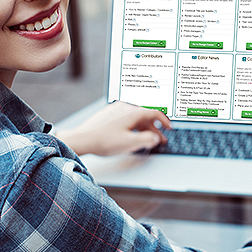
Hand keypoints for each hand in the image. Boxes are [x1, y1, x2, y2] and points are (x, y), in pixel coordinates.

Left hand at [56, 101, 171, 155]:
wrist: (82, 138)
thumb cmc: (104, 141)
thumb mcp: (130, 143)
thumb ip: (147, 140)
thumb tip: (155, 138)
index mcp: (133, 112)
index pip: (155, 113)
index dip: (164, 121)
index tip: (169, 128)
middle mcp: (125, 108)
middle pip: (145, 116)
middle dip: (155, 128)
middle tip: (160, 139)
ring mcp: (116, 110)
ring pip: (135, 118)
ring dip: (143, 128)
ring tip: (146, 140)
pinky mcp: (108, 115)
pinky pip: (126, 119)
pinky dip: (133, 127)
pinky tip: (131, 135)